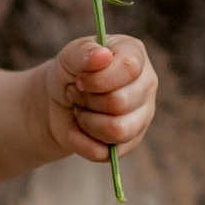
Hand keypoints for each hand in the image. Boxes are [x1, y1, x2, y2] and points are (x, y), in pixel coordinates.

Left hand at [41, 35, 156, 164]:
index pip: (129, 69)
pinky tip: (78, 129)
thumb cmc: (70, 73)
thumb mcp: (68, 56)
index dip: (98, 79)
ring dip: (87, 122)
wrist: (58, 101)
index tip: (79, 79)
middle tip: (76, 93)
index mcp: (136, 56)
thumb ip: (83, 52)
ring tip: (80, 110)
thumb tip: (102, 56)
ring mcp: (143, 116)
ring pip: (117, 130)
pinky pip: (106, 153)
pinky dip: (82, 142)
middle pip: (120, 102)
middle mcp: (147, 85)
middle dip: (87, 100)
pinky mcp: (130, 143)